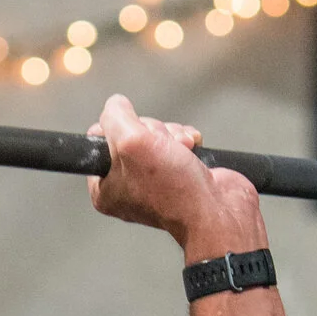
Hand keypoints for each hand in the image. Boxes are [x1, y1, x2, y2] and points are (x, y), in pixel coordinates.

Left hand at [88, 95, 266, 259]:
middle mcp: (127, 185)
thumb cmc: (175, 190)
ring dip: (172, 135)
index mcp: (105, 187)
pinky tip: (193, 150)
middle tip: (163, 150)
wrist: (217, 210)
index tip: (136, 140)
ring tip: (182, 152)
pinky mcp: (178, 172)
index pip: (99, 138)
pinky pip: (176, 140)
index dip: (120, 129)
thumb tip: (115, 105)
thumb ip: (115, 117)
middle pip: (131, 131)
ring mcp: (154, 179)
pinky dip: (187, 139)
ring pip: (156, 134)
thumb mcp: (132, 143)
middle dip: (154, 133)